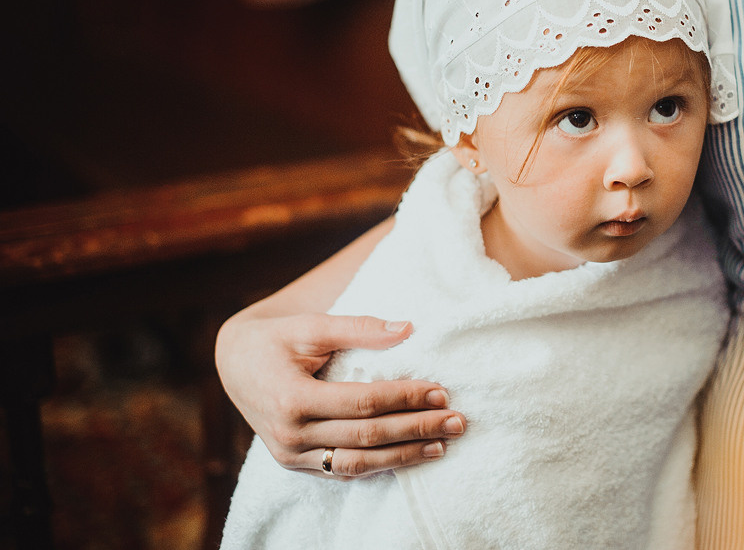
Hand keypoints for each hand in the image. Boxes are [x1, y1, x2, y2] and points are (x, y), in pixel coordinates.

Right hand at [215, 312, 465, 477]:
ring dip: (406, 455)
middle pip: (367, 436)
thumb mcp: (311, 325)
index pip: (363, 402)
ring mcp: (291, 455)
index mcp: (292, 398)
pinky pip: (343, 471)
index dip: (405, 397)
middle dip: (416, 429)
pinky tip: (411, 456)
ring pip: (358, 463)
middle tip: (458, 421)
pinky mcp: (295, 465)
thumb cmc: (277, 339)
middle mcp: (290, 434)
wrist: (233, 364)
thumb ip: (358, 327)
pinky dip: (380, 465)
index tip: (441, 390)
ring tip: (444, 444)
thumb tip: (408, 328)